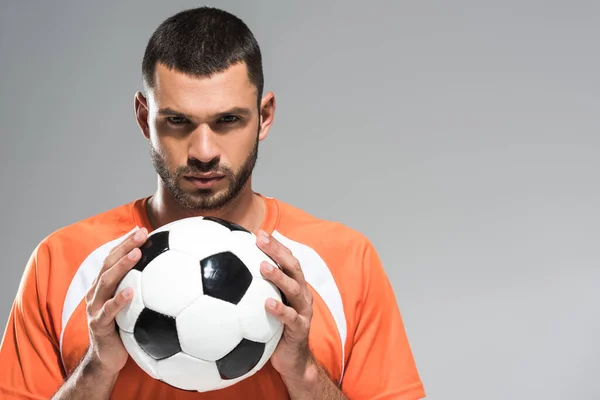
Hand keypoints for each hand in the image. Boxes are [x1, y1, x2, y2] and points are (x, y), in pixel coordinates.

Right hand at [83, 227, 147, 375]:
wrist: (107, 359)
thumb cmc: (124, 330)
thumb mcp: (134, 307)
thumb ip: (144, 290)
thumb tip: (170, 274)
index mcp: (104, 286)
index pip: (113, 258)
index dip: (125, 242)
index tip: (143, 229)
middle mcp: (97, 293)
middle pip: (108, 264)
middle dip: (124, 246)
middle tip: (142, 234)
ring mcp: (95, 308)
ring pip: (106, 282)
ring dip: (122, 266)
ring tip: (137, 253)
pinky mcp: (98, 325)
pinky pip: (109, 311)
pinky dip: (119, 300)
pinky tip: (131, 292)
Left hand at [256, 230, 315, 381]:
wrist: (293, 361)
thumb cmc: (275, 331)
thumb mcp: (266, 308)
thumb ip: (255, 291)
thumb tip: (228, 275)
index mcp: (294, 286)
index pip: (287, 259)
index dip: (275, 244)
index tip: (258, 231)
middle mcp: (301, 294)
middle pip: (293, 266)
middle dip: (277, 250)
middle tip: (261, 239)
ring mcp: (303, 311)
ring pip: (294, 289)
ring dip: (278, 276)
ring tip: (262, 266)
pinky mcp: (300, 329)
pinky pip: (290, 318)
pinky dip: (280, 310)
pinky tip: (266, 304)